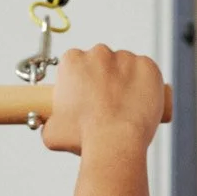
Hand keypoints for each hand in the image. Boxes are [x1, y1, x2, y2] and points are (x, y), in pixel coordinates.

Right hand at [39, 45, 163, 155]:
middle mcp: (98, 52)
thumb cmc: (83, 136)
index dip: (81, 81)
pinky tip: (141, 100)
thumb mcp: (52, 132)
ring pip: (125, 66)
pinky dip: (146, 82)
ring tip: (125, 107)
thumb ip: (49, 122)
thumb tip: (49, 124)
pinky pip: (147, 70)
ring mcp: (126, 58)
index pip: (76, 64)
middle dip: (103, 78)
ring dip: (125, 80)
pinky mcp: (147, 66)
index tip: (86, 96)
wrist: (114, 143)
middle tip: (106, 103)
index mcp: (72, 61)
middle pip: (101, 62)